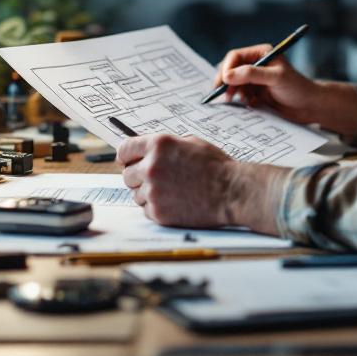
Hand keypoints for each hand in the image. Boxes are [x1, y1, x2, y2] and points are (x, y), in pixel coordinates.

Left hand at [117, 134, 283, 232]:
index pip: (124, 149)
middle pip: (127, 175)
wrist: (232, 192)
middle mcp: (151, 167)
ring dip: (149, 193)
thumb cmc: (216, 167)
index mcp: (158, 146)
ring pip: (136, 194)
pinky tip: (175, 202)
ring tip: (172, 191)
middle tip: (156, 179)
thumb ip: (165, 145)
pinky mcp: (158, 212)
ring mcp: (153, 191)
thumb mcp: (191, 143)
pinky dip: (157, 207)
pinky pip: (146, 210)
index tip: (128, 161)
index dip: (126, 156)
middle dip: (138, 176)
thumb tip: (145, 149)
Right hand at [213, 44, 356, 135]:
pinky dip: (240, 100)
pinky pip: (239, 95)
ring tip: (240, 101)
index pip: (235, 56)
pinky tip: (249, 105)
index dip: (227, 68)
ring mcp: (255, 80)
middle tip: (224, 96)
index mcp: (261, 53)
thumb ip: (252, 74)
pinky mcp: (256, 93)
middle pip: (231, 70)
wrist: (310, 107)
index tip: (224, 82)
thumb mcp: (275, 78)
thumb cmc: (297, 88)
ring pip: (233, 84)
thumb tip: (227, 75)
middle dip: (226, 82)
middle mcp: (256, 64)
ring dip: (233, 93)